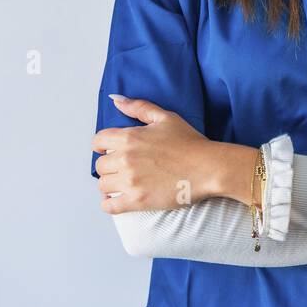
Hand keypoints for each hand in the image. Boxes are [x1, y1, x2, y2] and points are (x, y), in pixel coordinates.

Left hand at [94, 94, 223, 211]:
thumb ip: (138, 107)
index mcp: (130, 137)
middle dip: (110, 166)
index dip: (102, 146)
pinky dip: (110, 204)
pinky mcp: (137, 200)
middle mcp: (126, 159)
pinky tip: (119, 199)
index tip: (107, 150)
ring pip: (103, 186)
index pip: (98, 141)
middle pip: (100, 166)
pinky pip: (109, 206)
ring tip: (124, 184)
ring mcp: (130, 181)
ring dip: (111, 185)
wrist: (208, 167)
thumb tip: (116, 100)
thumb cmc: (191, 143)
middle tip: (123, 168)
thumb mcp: (166, 118)